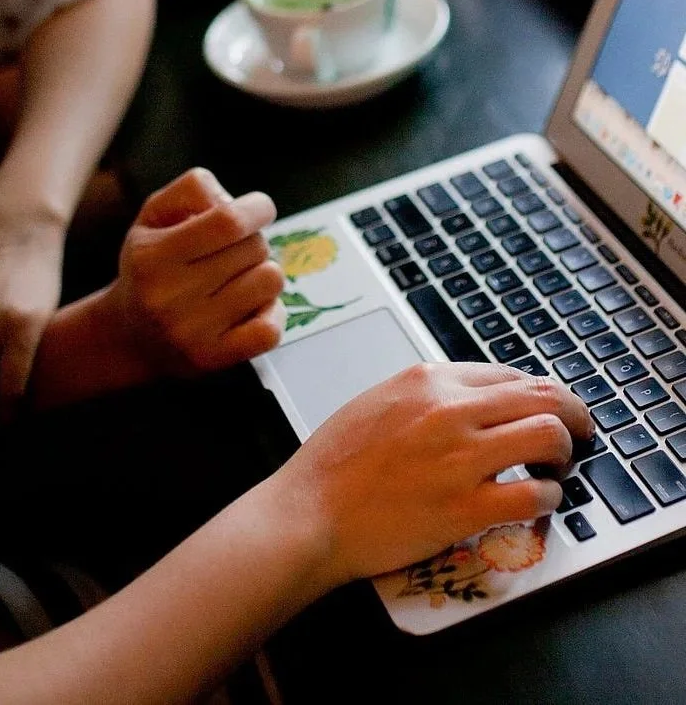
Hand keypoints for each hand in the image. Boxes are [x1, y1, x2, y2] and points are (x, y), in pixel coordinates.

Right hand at [108, 167, 284, 375]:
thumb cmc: (150, 265)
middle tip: (233, 250)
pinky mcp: (212, 358)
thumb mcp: (153, 215)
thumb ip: (192, 189)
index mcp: (153, 255)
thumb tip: (232, 201)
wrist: (128, 335)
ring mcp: (192, 331)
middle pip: (254, 248)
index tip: (259, 208)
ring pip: (269, 282)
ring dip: (263, 273)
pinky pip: (270, 329)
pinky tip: (252, 306)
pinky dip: (272, 312)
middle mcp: (169, 295)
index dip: (256, 208)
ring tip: (239, 277)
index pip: (228, 222)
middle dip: (254, 240)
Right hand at [274, 361, 592, 589]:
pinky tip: (536, 503)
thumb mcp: (379, 401)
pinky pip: (534, 496)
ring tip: (554, 469)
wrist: (310, 513)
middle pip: (544, 396)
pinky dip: (547, 499)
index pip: (510, 374)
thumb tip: (473, 397)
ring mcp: (460, 459)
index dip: (539, 393)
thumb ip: (427, 394)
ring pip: (549, 437)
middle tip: (578, 433)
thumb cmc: (335, 463)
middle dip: (573, 414)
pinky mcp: (465, 508)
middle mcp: (449, 410)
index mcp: (427, 379)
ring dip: (563, 453)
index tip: (547, 408)